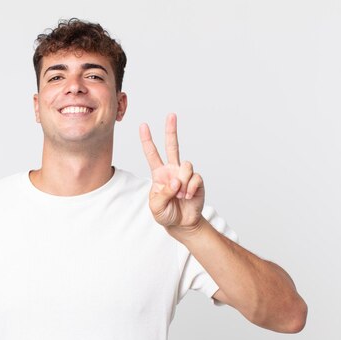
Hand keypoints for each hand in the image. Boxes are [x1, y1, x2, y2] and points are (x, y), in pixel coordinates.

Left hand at [140, 113, 204, 234]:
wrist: (182, 223)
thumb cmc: (166, 214)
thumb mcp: (156, 206)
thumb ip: (163, 193)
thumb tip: (176, 180)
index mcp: (159, 174)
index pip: (152, 154)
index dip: (147, 140)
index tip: (143, 126)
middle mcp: (172, 170)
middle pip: (172, 146)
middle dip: (171, 130)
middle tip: (171, 115)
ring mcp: (185, 174)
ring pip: (185, 165)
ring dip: (182, 182)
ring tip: (180, 195)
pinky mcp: (197, 180)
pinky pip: (195, 178)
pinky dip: (191, 189)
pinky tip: (188, 196)